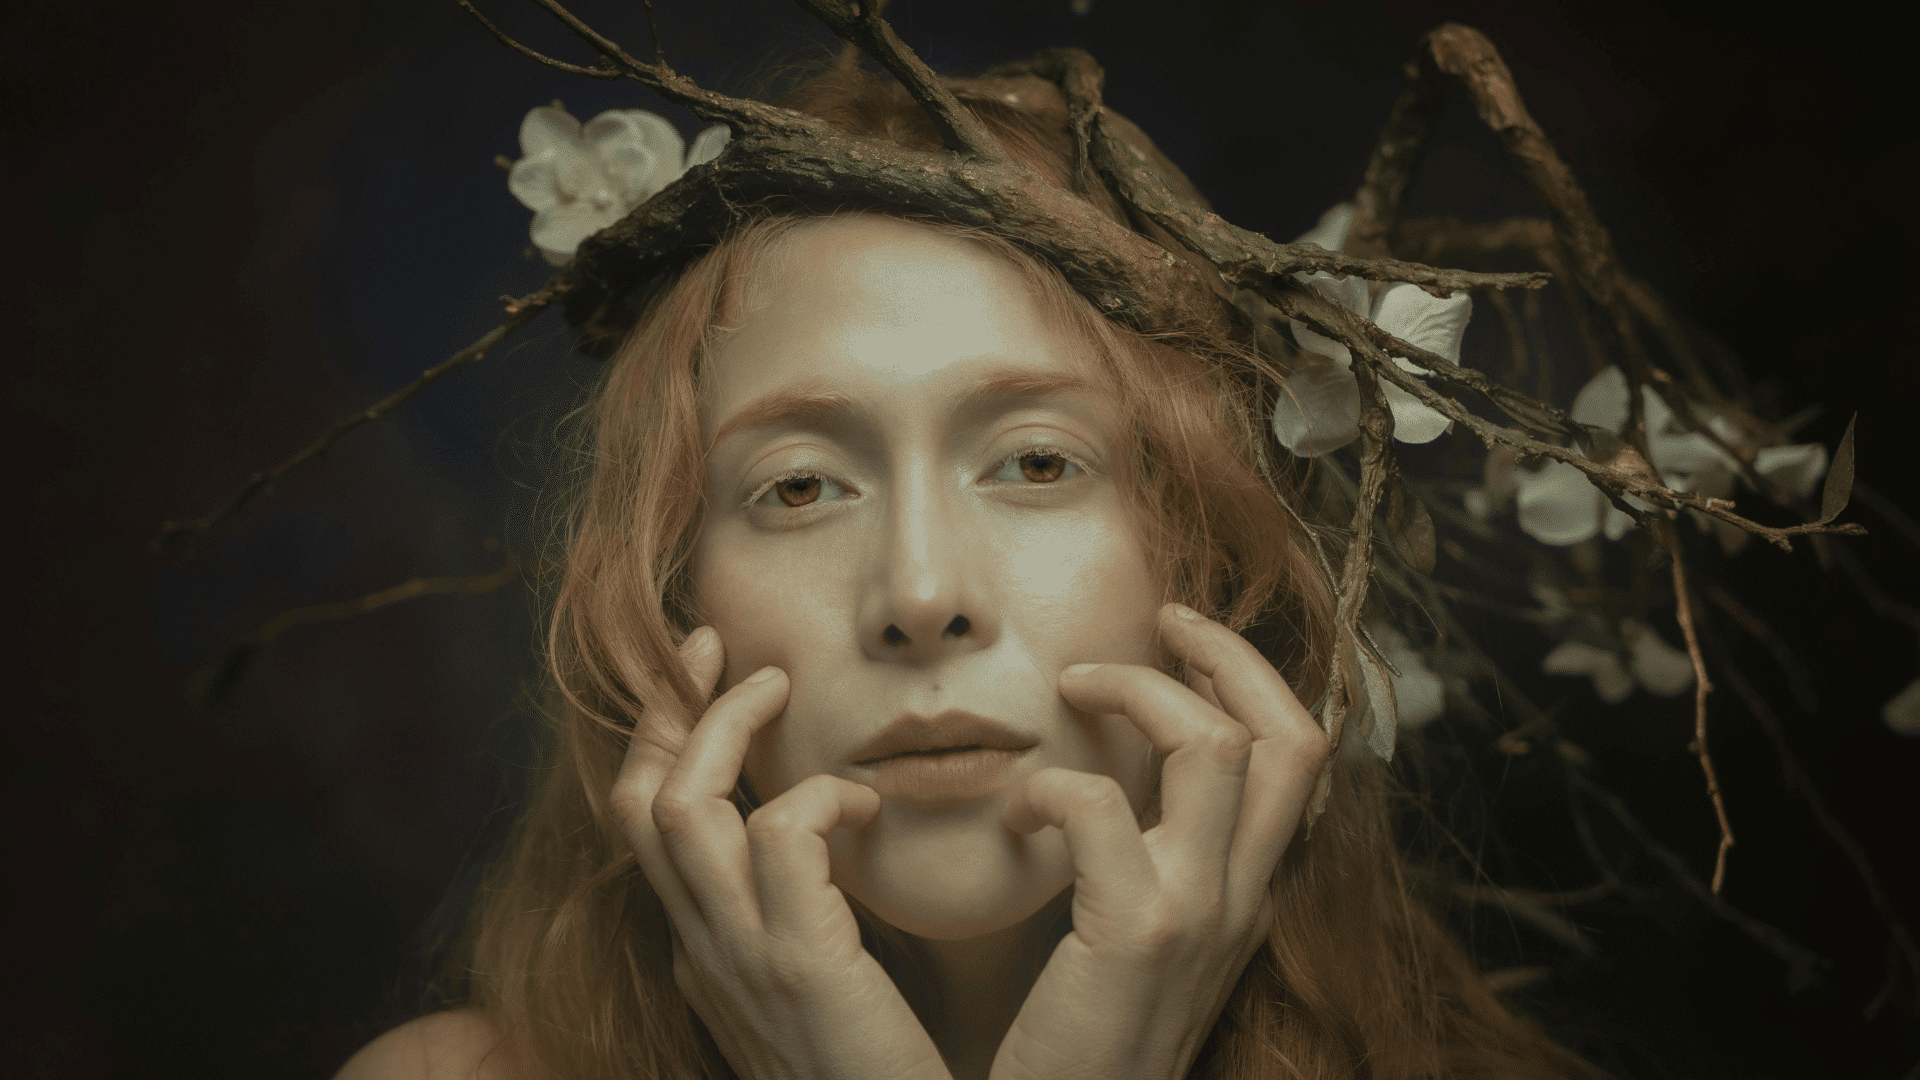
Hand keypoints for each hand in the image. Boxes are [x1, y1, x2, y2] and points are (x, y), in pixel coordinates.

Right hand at [611, 627, 951, 1079]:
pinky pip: (777, 841)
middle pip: (639, 802)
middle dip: (665, 708)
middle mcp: (706, 952)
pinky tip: (863, 801)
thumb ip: (809, 919)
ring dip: (722, 728)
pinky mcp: (799, 970)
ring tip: (777, 686)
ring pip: (677, 808)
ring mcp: (741, 962)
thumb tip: (817, 841)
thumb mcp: (826, 984)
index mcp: (710, 950)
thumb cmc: (886, 1070)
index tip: (711, 672)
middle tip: (717, 644)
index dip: (662, 738)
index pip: (649, 825)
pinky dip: (814, 797)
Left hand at [989, 603, 1328, 1079]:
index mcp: (1246, 897)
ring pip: (1220, 747)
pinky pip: (1101, 809)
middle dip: (1231, 652)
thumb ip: (1146, 867)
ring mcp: (1200, 917)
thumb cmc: (1077, 1045)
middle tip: (1161, 621)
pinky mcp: (1136, 936)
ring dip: (1142, 690)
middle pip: (1294, 735)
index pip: (1298, 760)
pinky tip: (1016, 816)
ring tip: (1075, 688)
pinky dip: (1050, 787)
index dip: (1253, 680)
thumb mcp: (1139, 946)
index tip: (1183, 644)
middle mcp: (1243, 901)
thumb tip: (1117, 786)